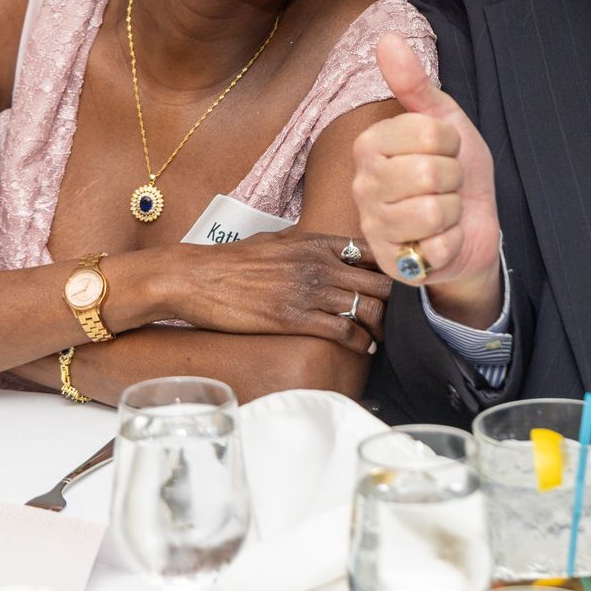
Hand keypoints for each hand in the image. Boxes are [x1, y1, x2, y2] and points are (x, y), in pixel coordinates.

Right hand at [162, 233, 392, 350]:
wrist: (195, 278)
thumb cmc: (231, 262)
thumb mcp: (274, 240)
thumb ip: (304, 244)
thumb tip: (323, 251)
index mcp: (315, 242)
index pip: (372, 253)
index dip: (388, 271)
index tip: (391, 288)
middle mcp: (319, 264)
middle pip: (380, 283)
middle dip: (393, 303)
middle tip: (394, 318)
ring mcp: (308, 291)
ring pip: (369, 309)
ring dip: (381, 327)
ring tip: (381, 338)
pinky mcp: (294, 318)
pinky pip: (345, 331)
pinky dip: (361, 343)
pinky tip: (364, 349)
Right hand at [351, 34, 503, 324]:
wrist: (473, 228)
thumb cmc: (455, 172)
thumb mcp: (443, 121)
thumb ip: (414, 84)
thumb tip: (388, 38)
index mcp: (370, 145)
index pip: (428, 133)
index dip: (451, 143)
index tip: (444, 151)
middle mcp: (363, 185)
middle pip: (430, 173)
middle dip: (453, 179)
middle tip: (445, 185)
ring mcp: (374, 226)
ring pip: (432, 211)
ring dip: (452, 212)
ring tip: (442, 212)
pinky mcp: (391, 263)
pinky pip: (437, 247)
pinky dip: (451, 243)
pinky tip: (440, 240)